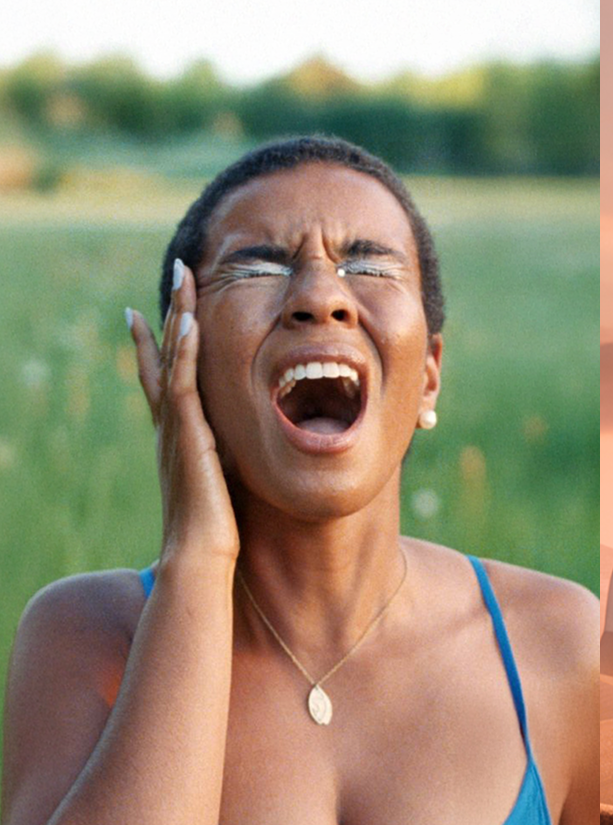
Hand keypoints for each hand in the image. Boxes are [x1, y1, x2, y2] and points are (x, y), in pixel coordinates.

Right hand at [128, 260, 239, 563]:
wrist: (202, 552)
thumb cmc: (218, 526)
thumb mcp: (226, 479)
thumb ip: (229, 458)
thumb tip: (247, 449)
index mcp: (180, 433)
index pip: (167, 375)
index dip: (162, 341)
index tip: (152, 309)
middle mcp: (171, 423)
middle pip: (167, 353)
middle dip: (171, 311)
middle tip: (177, 272)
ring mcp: (176, 426)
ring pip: (172, 358)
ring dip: (177, 315)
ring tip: (183, 278)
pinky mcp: (187, 433)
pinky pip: (182, 382)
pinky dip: (182, 350)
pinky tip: (187, 320)